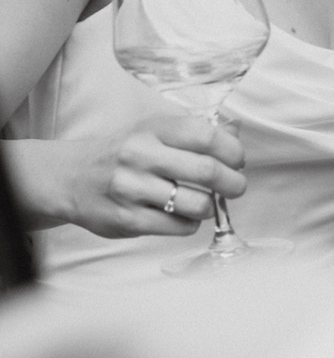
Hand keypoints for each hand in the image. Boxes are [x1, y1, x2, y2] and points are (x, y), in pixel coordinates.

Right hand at [59, 110, 245, 238]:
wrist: (71, 177)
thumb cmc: (122, 153)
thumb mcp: (151, 131)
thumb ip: (191, 134)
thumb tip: (235, 135)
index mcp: (152, 129)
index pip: (206, 136)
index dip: (232, 151)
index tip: (238, 161)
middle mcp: (141, 155)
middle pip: (207, 171)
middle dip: (233, 183)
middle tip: (236, 187)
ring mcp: (132, 189)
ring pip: (197, 204)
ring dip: (210, 207)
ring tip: (204, 203)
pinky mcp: (128, 220)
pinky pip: (179, 227)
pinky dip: (190, 223)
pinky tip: (181, 215)